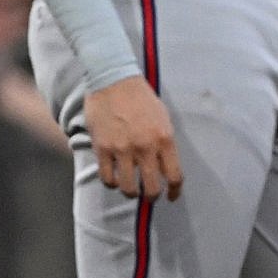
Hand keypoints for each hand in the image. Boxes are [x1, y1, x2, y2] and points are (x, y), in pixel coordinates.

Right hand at [86, 76, 181, 201]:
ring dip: (130, 192)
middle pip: (151, 188)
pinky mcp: (102, 148)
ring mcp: (122, 149)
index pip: (174, 176)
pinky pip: (107, 178)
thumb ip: (165, 143)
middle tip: (148, 196)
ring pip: (128, 188)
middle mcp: (145, 147)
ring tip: (129, 188)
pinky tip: (113, 177)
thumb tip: (165, 167)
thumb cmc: (140, 97)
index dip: (174, 192)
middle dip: (151, 197)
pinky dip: (111, 182)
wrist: (113, 79)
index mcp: (164, 139)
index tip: (170, 196)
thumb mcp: (162, 118)